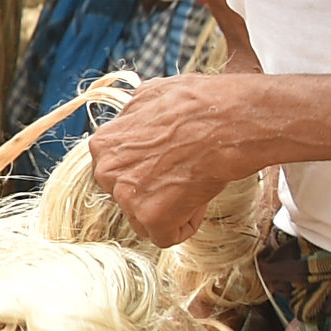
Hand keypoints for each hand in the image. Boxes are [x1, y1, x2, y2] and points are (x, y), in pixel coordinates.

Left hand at [82, 72, 255, 247]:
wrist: (227, 122)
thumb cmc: (197, 105)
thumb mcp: (151, 94)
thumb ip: (133, 115)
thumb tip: (133, 119)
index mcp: (103, 145)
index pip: (117, 169)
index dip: (147, 168)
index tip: (168, 160)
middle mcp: (107, 172)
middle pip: (127, 196)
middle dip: (154, 190)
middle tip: (183, 174)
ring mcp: (127, 198)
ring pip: (144, 218)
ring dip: (170, 207)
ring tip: (193, 184)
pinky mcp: (152, 219)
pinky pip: (166, 236)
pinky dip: (186, 224)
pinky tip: (199, 200)